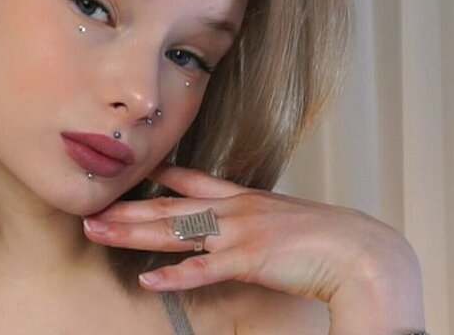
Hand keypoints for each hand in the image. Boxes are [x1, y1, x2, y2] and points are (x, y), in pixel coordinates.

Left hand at [82, 161, 420, 306]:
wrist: (361, 251)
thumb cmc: (331, 238)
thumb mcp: (288, 218)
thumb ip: (261, 220)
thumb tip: (251, 227)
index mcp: (244, 198)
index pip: (193, 182)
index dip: (160, 178)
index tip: (132, 173)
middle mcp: (234, 209)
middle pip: (168, 207)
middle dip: (127, 209)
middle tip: (91, 209)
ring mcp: (238, 232)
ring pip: (174, 231)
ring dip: (133, 233)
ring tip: (98, 231)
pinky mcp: (248, 259)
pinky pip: (203, 270)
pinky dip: (174, 276)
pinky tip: (147, 280)